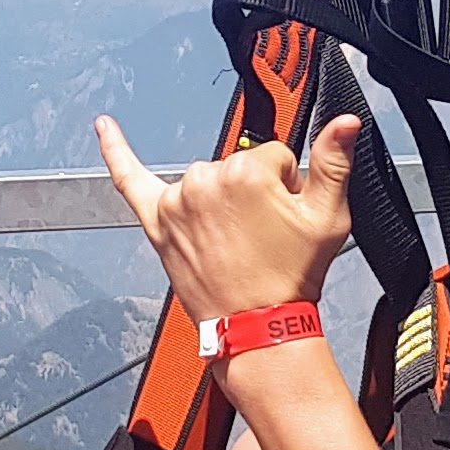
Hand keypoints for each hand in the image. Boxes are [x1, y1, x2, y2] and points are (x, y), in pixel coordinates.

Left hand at [97, 113, 360, 321]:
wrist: (258, 326)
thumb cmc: (291, 278)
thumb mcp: (328, 219)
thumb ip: (334, 162)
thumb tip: (345, 124)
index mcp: (246, 172)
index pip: (273, 157)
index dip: (285, 187)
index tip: (283, 217)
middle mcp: (205, 180)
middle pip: (237, 167)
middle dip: (253, 195)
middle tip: (261, 235)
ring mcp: (176, 201)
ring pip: (206, 180)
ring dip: (220, 201)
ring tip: (235, 241)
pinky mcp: (156, 221)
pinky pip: (130, 179)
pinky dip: (115, 150)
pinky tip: (105, 127)